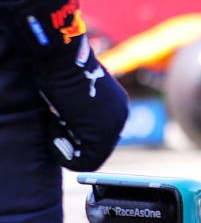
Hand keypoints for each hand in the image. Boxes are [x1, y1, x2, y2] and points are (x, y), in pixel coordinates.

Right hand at [7, 0, 128, 169]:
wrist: (64, 61)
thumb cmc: (64, 73)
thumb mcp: (79, 97)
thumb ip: (83, 115)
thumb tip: (73, 133)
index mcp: (117, 105)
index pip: (100, 140)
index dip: (76, 140)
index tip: (60, 125)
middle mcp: (122, 116)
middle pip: (97, 150)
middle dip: (74, 146)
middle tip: (56, 126)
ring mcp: (116, 125)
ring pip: (92, 157)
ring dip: (69, 149)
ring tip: (56, 124)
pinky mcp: (103, 132)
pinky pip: (87, 161)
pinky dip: (66, 156)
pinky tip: (55, 132)